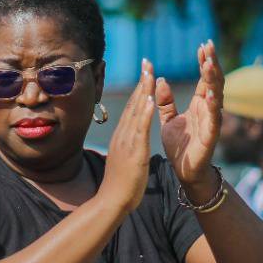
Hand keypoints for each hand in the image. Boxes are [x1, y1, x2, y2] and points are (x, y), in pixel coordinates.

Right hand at [97, 60, 156, 213]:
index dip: (140, 88)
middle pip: (134, 103)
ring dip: (144, 91)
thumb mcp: (123, 159)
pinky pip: (141, 129)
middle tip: (147, 61)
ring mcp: (127, 142)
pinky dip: (145, 113)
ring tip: (150, 72)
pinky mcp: (134, 152)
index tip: (146, 72)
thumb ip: (126, 147)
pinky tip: (151, 100)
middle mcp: (123, 134)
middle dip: (142, 81)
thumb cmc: (119, 185)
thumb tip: (128, 140)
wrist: (111, 201)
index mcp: (123, 136)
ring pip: (137, 112)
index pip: (132, 107)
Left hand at [158, 41, 222, 194]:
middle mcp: (208, 110)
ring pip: (216, 96)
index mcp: (199, 104)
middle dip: (212, 64)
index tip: (202, 46)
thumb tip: (160, 80)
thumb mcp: (169, 119)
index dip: (204, 62)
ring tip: (209, 63)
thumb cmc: (180, 146)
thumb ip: (165, 101)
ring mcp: (211, 122)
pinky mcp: (211, 136)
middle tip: (209, 47)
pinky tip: (209, 93)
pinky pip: (213, 119)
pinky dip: (211, 105)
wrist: (184, 171)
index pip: (204, 78)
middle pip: (213, 82)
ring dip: (213, 79)